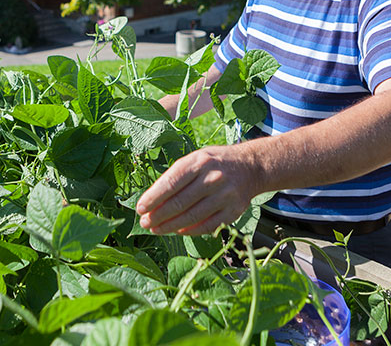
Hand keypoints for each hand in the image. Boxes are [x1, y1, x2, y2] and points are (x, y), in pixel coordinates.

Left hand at [135, 145, 257, 234]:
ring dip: (170, 226)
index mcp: (199, 162)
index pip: (171, 183)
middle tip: (144, 223)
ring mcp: (224, 195)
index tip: (140, 208)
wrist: (250, 167)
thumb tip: (152, 200)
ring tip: (156, 229)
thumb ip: (176, 176)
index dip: (153, 198)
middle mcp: (212, 178)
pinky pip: (207, 225)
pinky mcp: (233, 211)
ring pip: (192, 217)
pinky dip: (190, 231)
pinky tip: (177, 231)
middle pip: (179, 202)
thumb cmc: (214, 163)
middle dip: (158, 215)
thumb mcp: (195, 158)